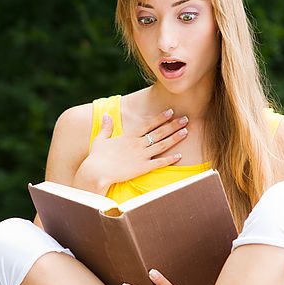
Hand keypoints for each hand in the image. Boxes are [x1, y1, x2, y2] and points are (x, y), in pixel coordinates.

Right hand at [73, 108, 188, 193]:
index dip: (160, 118)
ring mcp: (141, 156)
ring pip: (162, 145)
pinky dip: (170, 159)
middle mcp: (138, 144)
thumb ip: (106, 127)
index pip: (148, 124)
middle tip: (186, 119)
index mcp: (129, 137)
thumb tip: (106, 116)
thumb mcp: (100, 139)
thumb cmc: (96, 157)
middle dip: (173, 125)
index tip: (171, 112)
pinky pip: (160, 163)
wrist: (97, 172)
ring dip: (175, 138)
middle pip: (159, 132)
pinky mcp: (143, 168)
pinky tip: (180, 156)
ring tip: (186, 132)